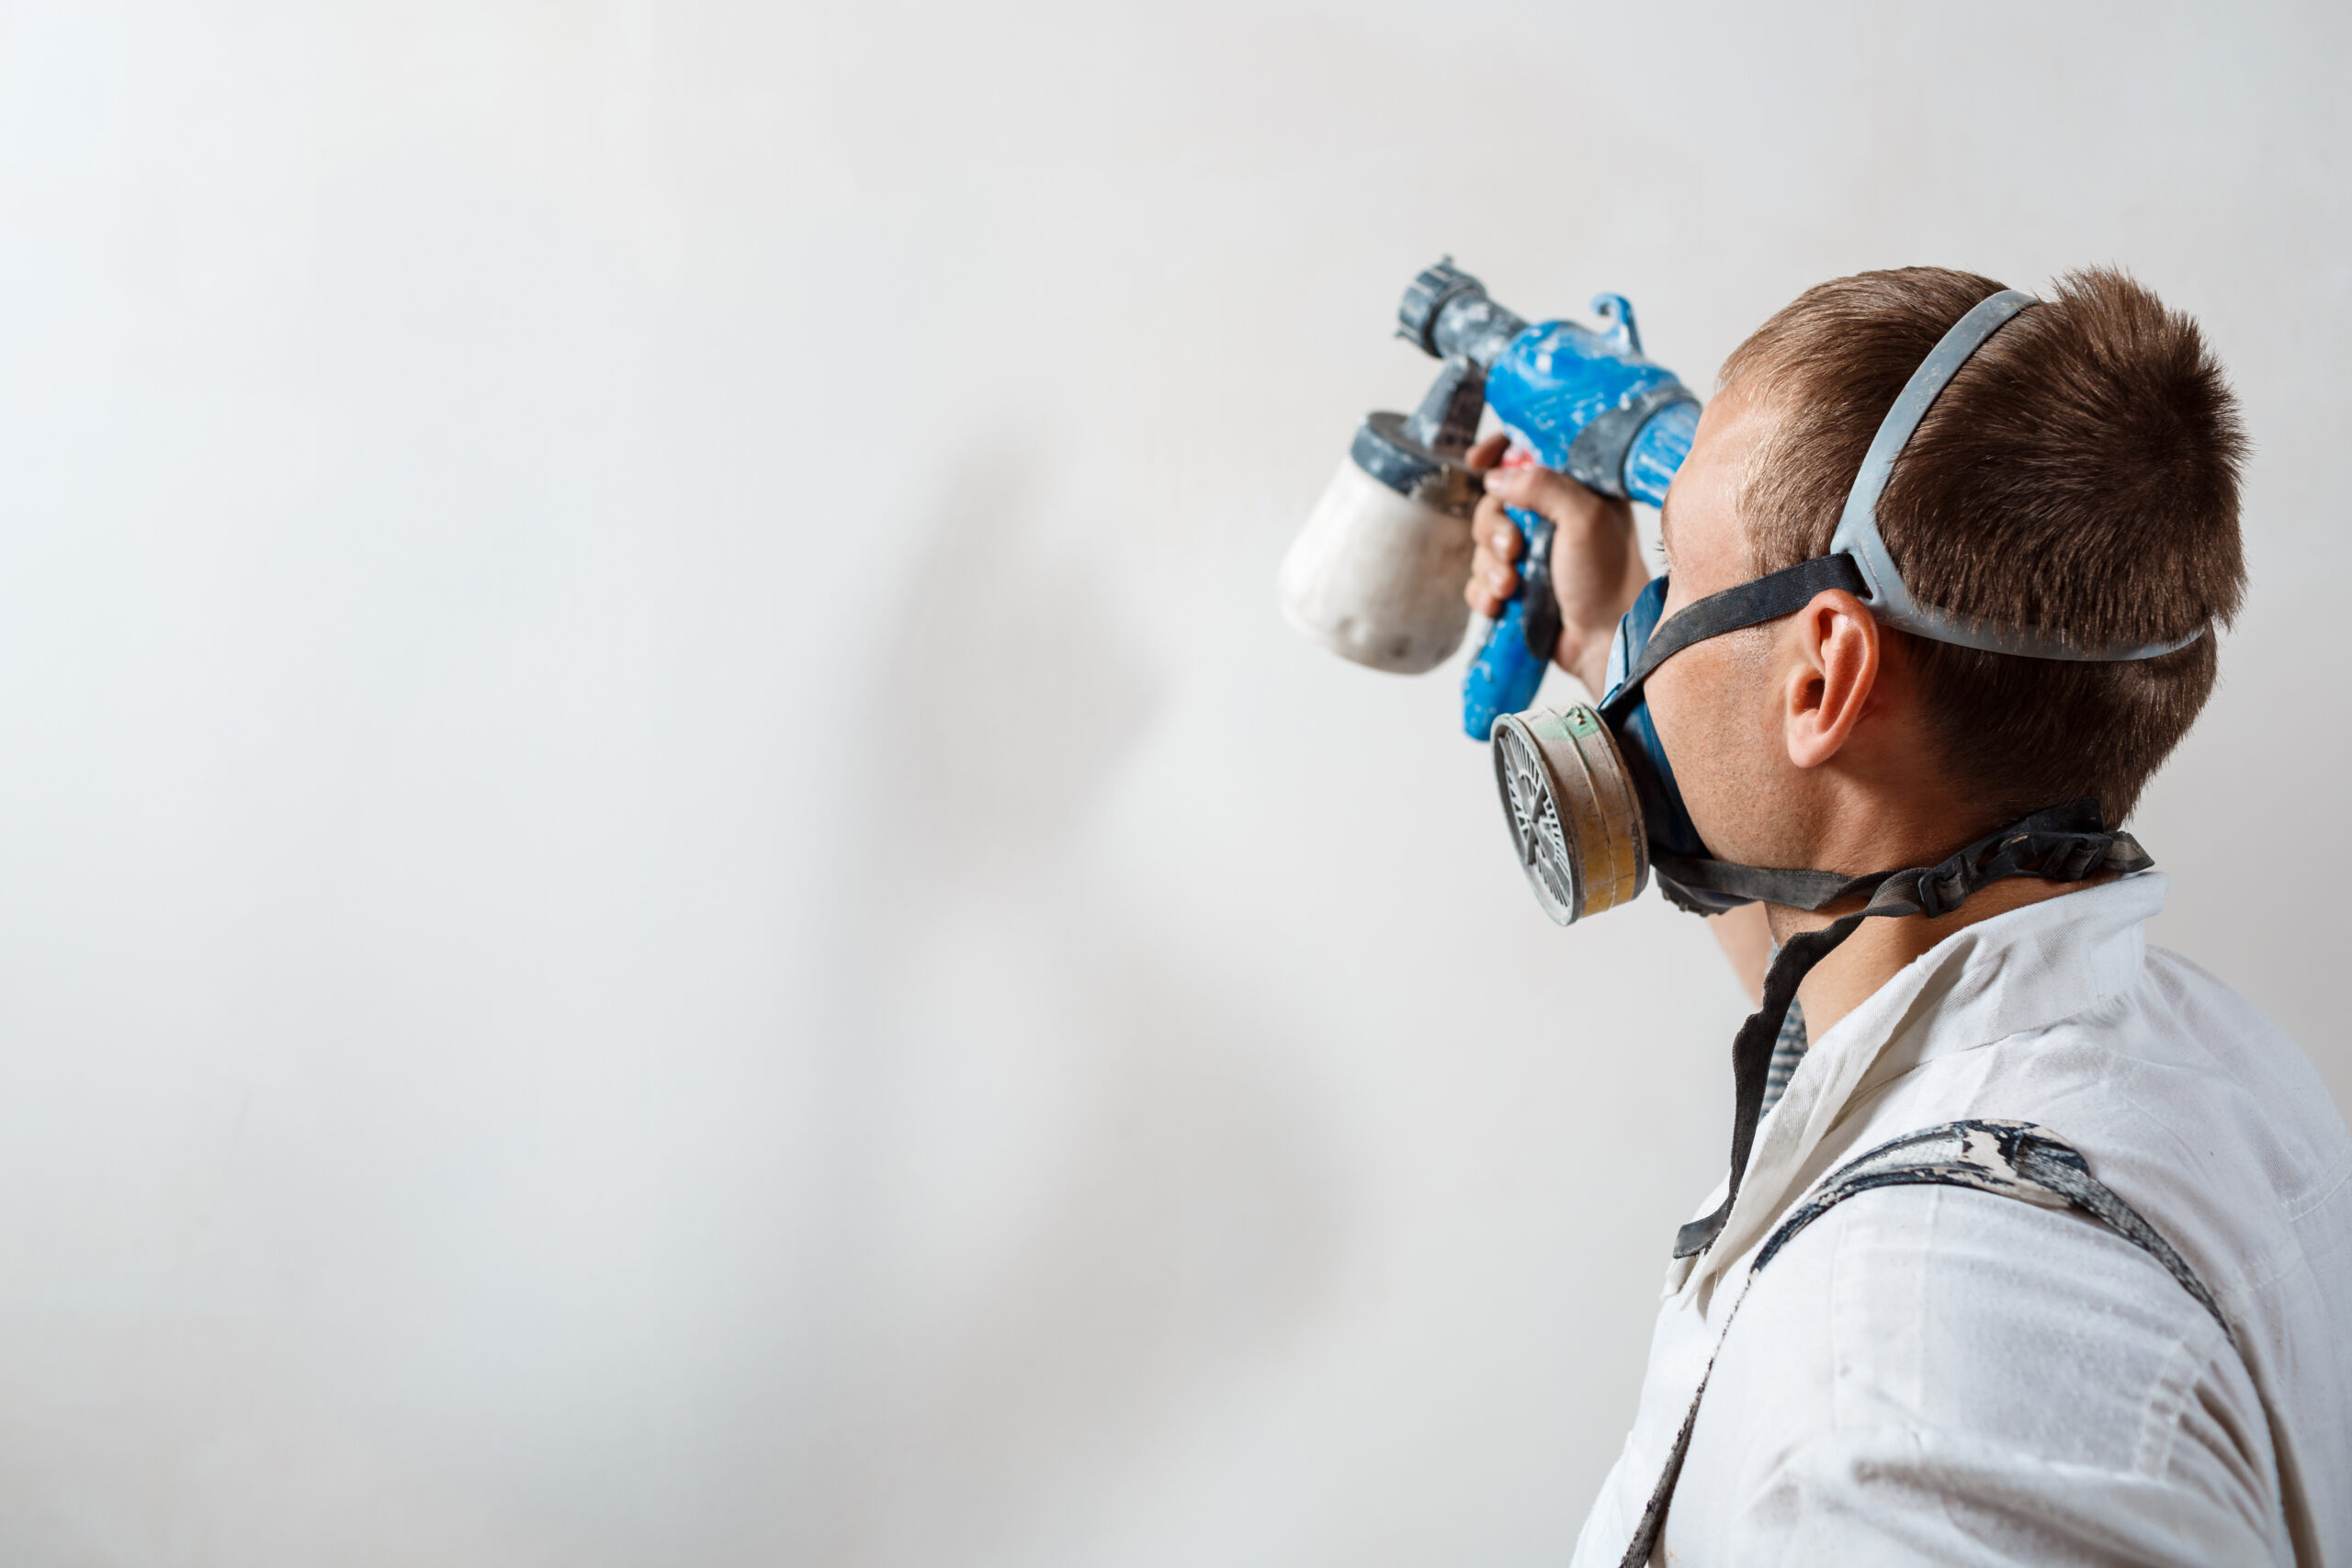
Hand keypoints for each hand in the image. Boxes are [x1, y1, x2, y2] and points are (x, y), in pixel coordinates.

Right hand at [1461, 434, 1652, 697]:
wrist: (1604, 640)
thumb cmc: (1606, 578)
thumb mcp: (1584, 518)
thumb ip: (1543, 487)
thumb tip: (1497, 477)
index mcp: (1574, 490)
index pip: (1530, 453)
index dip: (1500, 451)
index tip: (1478, 459)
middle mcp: (1551, 517)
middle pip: (1494, 503)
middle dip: (1493, 529)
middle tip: (1513, 551)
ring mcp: (1533, 552)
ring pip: (1483, 544)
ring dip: (1489, 567)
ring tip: (1510, 588)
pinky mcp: (1519, 585)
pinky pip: (1480, 579)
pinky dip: (1483, 592)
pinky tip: (1499, 605)